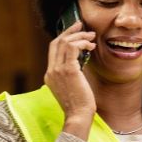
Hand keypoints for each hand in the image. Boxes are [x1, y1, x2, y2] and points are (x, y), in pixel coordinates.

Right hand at [44, 17, 96, 138]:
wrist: (78, 116)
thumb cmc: (79, 105)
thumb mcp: (71, 87)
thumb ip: (71, 74)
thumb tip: (80, 61)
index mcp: (50, 75)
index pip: (53, 49)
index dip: (64, 37)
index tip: (75, 32)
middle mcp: (51, 71)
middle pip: (56, 42)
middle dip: (70, 31)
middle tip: (82, 25)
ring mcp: (57, 70)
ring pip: (65, 42)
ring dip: (80, 36)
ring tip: (92, 37)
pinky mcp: (68, 70)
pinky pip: (73, 47)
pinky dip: (82, 43)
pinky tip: (91, 46)